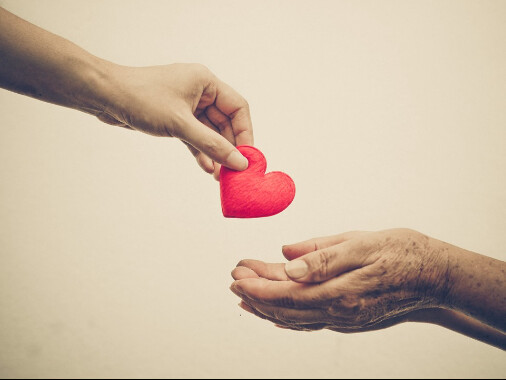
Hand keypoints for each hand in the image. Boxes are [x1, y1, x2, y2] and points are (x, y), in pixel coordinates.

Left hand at [97, 63, 252, 177]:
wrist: (105, 96)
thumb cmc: (140, 98)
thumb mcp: (180, 124)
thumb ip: (211, 144)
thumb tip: (238, 162)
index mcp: (206, 82)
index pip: (238, 108)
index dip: (245, 133)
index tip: (247, 157)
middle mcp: (200, 92)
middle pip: (225, 123)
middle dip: (229, 148)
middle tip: (234, 172)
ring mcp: (187, 106)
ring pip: (210, 133)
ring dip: (215, 153)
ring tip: (220, 176)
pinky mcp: (175, 119)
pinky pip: (195, 137)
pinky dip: (200, 152)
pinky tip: (206, 168)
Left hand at [230, 229, 450, 331]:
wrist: (435, 276)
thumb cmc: (402, 253)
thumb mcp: (362, 244)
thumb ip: (322, 256)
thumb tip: (286, 263)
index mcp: (340, 292)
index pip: (285, 294)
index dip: (257, 286)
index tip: (236, 275)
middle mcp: (340, 312)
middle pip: (285, 308)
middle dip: (255, 295)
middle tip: (234, 279)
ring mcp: (344, 319)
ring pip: (295, 318)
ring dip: (267, 307)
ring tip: (244, 296)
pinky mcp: (349, 318)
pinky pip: (309, 321)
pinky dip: (287, 316)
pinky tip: (277, 313)